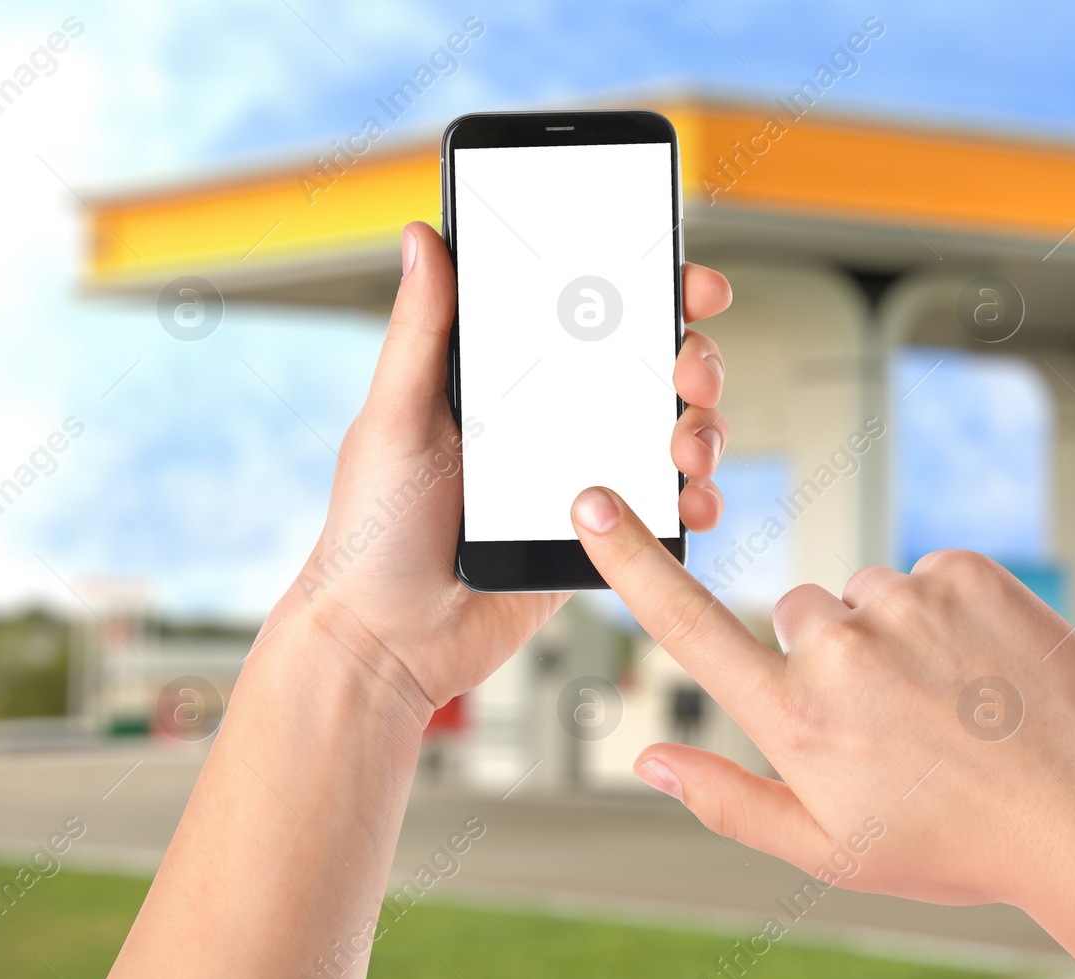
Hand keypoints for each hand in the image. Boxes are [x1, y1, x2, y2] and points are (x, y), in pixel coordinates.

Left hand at [266, 222, 733, 711]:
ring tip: (684, 450)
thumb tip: (421, 239)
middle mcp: (557, 421)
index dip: (648, 288)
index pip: (592, 314)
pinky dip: (696, 501)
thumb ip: (420, 332)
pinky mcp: (605, 538)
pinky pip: (669, 510)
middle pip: (654, 368)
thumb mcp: (394, 418)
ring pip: (676, 433)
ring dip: (703, 429)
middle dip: (694, 359)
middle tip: (687, 373)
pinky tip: (689, 503)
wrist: (389, 642)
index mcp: (510, 380)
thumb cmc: (372, 533)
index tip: (684, 280)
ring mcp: (587, 478)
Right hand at [566, 486, 1074, 909]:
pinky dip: (950, 611)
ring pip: (871, 595)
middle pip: (801, 614)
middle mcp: (838, 650)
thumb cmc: (957, 842)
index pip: (686, 626)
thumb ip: (728, 800)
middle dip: (832, 653)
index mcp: (795, 720)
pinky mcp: (968, 572)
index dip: (629, 562)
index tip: (590, 503)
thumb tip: (648, 756)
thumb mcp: (829, 850)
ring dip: (897, 633)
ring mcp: (906, 603)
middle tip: (900, 718)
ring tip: (955, 701)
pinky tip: (986, 669)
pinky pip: (931, 574)